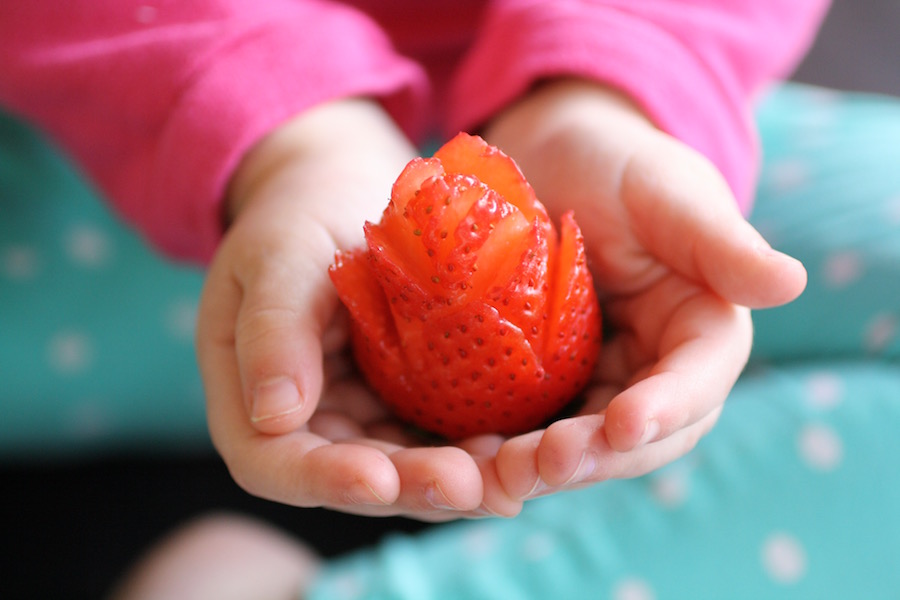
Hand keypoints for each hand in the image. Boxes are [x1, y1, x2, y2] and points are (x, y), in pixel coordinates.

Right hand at [196, 99, 521, 518]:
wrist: (344, 190)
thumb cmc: (300, 211)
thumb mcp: (278, 253)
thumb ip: (272, 328)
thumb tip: (272, 414)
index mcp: (247, 395)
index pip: (273, 462)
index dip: (325, 479)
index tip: (380, 479)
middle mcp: (304, 421)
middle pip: (352, 480)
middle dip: (412, 488)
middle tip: (472, 486)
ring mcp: (359, 416)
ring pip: (404, 470)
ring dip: (456, 482)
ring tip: (508, 476)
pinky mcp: (404, 401)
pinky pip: (437, 437)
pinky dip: (473, 448)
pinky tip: (516, 447)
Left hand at [482, 79, 807, 499]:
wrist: (548, 160)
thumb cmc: (616, 162)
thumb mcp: (666, 191)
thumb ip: (720, 242)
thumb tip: (792, 282)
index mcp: (702, 328)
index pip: (697, 380)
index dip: (667, 408)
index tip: (625, 423)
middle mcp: (657, 367)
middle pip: (641, 433)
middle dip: (599, 455)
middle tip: (545, 464)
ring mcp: (601, 380)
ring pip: (587, 442)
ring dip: (549, 465)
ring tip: (501, 472)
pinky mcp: (551, 382)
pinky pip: (537, 423)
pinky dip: (511, 445)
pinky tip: (474, 453)